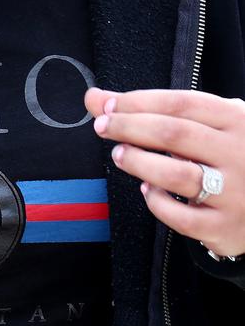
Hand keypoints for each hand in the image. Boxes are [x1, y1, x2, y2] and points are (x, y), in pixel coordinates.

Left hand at [85, 86, 244, 257]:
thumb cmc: (226, 152)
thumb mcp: (204, 122)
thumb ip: (150, 108)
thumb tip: (95, 98)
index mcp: (235, 119)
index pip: (180, 103)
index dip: (138, 102)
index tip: (107, 105)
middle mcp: (238, 153)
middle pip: (174, 134)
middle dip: (129, 127)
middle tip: (102, 126)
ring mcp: (236, 193)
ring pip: (177, 175)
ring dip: (139, 162)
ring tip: (120, 155)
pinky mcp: (226, 227)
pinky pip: (183, 218)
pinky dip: (158, 202)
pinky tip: (148, 190)